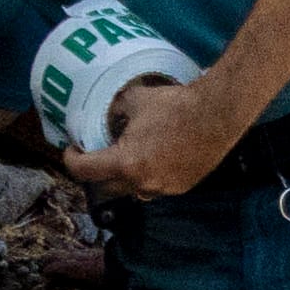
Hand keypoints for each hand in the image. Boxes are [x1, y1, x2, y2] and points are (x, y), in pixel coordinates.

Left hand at [62, 73, 240, 199]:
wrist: (217, 114)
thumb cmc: (176, 107)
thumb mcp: (135, 100)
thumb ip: (116, 108)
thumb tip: (107, 109)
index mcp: (125, 163)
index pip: (84, 170)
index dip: (71, 158)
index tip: (73, 148)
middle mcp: (142, 183)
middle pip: (108, 186)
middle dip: (100, 170)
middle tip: (100, 153)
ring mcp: (164, 188)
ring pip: (135, 189)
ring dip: (127, 176)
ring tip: (132, 156)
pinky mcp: (183, 187)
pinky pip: (158, 186)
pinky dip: (152, 175)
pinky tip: (158, 157)